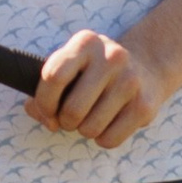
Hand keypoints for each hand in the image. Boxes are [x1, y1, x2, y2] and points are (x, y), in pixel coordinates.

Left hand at [29, 27, 168, 153]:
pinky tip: (108, 124)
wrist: (146, 67)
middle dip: (65, 121)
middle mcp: (111, 57)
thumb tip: (35, 109)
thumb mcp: (72, 66)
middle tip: (70, 117)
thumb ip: (46, 87)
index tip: (48, 110)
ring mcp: (130, 81)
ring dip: (84, 130)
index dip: (44, 102)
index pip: (54, 77)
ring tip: (91, 117)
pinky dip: (102, 139)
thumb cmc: (96, 72)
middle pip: (72, 110)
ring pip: (90, 129)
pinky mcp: (144, 106)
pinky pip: (109, 140)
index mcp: (86, 43)